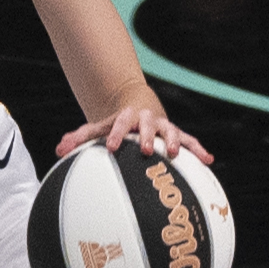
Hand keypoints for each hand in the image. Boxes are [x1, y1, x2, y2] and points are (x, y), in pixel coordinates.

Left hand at [56, 105, 211, 164]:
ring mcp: (163, 126)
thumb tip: (59, 150)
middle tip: (145, 150)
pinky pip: (190, 142)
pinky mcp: (176, 135)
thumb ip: (79, 138)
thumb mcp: (97, 128)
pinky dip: (199, 150)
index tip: (112, 148)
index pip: (120, 123)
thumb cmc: (114, 125)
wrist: (137, 106)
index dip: (117, 135)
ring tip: (176, 154)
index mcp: (126, 118)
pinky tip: (209, 161)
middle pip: (148, 125)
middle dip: (146, 136)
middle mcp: (146, 120)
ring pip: (171, 132)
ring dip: (174, 142)